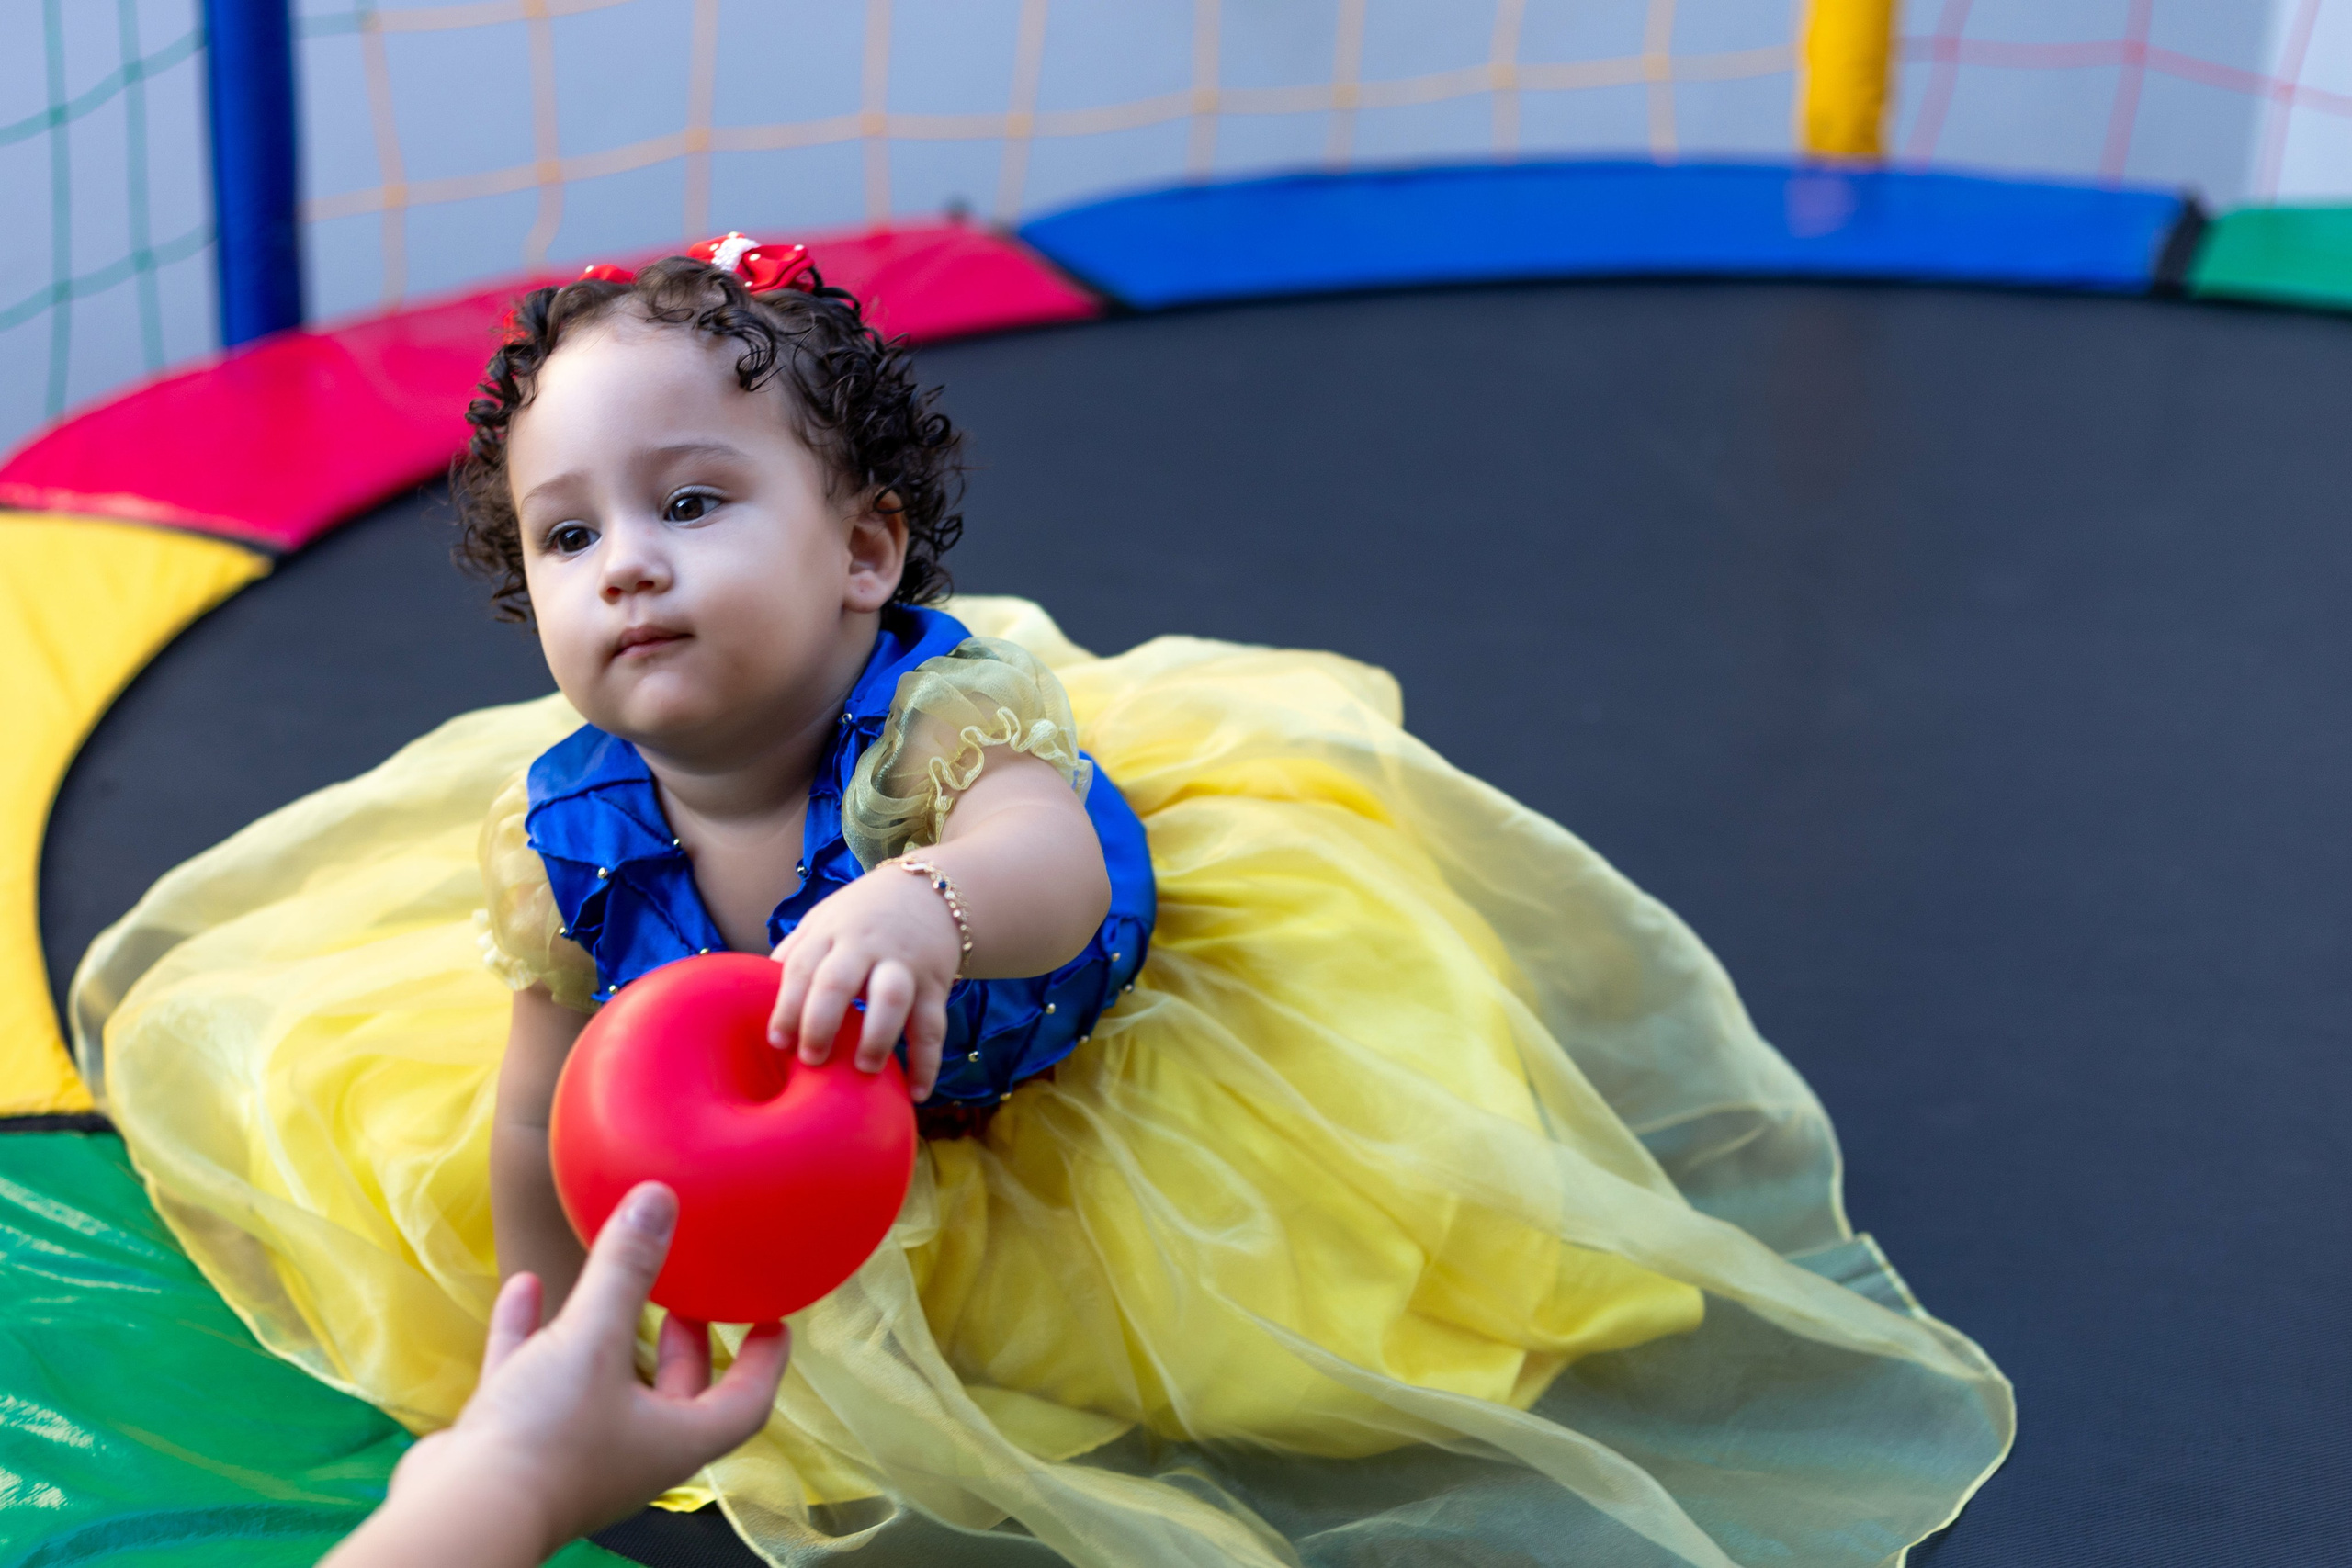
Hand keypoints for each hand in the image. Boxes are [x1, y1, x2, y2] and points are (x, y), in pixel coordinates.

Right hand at [330, 1183, 787, 1565]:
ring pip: (601, 1387)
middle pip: (676, 1396)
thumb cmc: (548, 1438)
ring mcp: (570, 1453)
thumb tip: (660, 1198)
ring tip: (613, 1286)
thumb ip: (626, 1270)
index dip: (765, 1362)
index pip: (744, 1403)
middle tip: (692, 1301)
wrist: (460, 1515)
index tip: (773, 1321)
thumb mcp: (593, 1341)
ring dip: (607, 1336)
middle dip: (688, 1349)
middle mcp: (629, 1451)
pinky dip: (532, 1335)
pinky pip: (532, 1381)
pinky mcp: (513, 1446)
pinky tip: (525, 1287)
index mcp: (673, 1439)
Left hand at [767, 865, 958, 1101]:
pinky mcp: (935, 983)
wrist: (931, 890)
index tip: (777, 1041)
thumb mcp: (824, 921)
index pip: (801, 968)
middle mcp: (865, 946)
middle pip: (837, 982)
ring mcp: (903, 964)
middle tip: (810, 1059)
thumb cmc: (863, 916)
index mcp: (831, 933)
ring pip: (891, 998)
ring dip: (877, 1036)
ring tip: (865, 1070)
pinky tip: (918, 1092)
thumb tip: (753, 996)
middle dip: (820, 1022)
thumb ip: (795, 954)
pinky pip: (933, 1026)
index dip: (786, 1006)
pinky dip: (927, 1061)